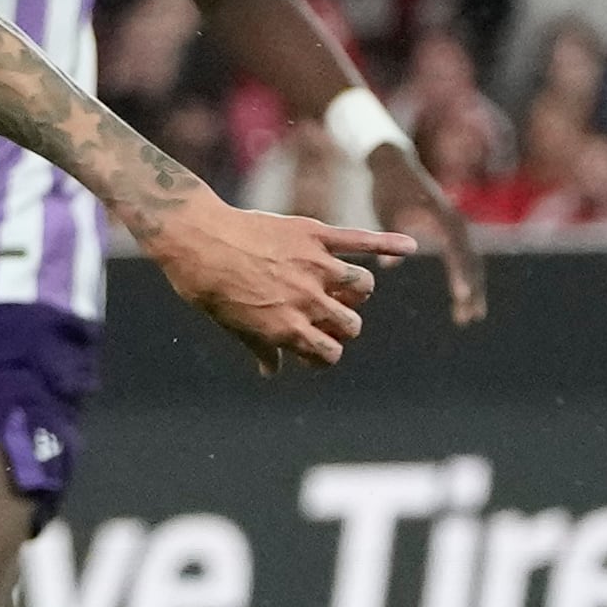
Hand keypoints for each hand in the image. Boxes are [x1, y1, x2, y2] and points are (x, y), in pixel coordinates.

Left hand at [146, 195, 415, 371]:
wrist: (196, 238)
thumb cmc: (208, 286)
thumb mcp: (231, 324)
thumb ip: (261, 347)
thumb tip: (272, 372)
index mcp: (287, 328)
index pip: (329, 353)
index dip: (324, 353)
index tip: (314, 345)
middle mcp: (306, 300)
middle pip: (351, 323)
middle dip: (342, 324)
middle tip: (326, 314)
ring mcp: (314, 266)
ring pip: (362, 285)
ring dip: (355, 289)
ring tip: (341, 284)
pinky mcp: (315, 235)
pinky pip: (362, 240)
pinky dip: (389, 242)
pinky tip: (410, 246)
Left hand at [367, 147, 487, 325]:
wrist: (395, 163)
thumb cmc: (387, 188)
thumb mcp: (386, 212)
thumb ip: (390, 236)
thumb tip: (389, 266)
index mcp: (442, 216)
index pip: (457, 249)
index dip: (460, 273)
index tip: (461, 296)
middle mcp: (455, 221)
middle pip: (470, 259)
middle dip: (471, 288)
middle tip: (469, 317)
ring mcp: (456, 226)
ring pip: (470, 261)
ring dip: (472, 287)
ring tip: (469, 317)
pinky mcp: (451, 230)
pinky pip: (463, 258)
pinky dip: (465, 278)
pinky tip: (463, 299)